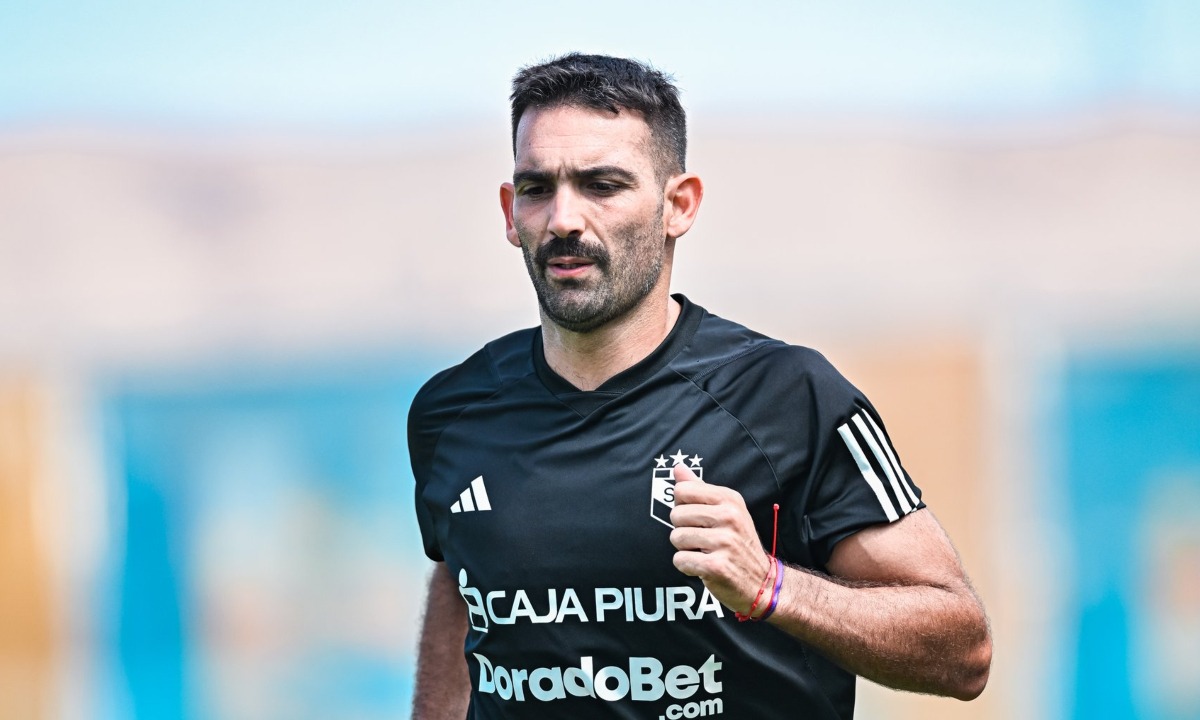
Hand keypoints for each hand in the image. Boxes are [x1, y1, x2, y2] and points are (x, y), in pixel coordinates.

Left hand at [668, 463, 772, 614]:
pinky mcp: (716, 566)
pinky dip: (686, 566)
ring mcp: (724, 542)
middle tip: (701, 539)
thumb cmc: (738, 543)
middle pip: (676, 514)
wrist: (762, 582)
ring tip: (704, 552)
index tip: (698, 518)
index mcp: (730, 499)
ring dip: (684, 549)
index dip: (683, 506)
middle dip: (682, 529)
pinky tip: (703, 566)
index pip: (682, 490)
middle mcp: (729, 517)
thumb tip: (678, 467)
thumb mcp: (726, 510)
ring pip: (676, 537)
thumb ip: (700, 489)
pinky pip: (680, 560)